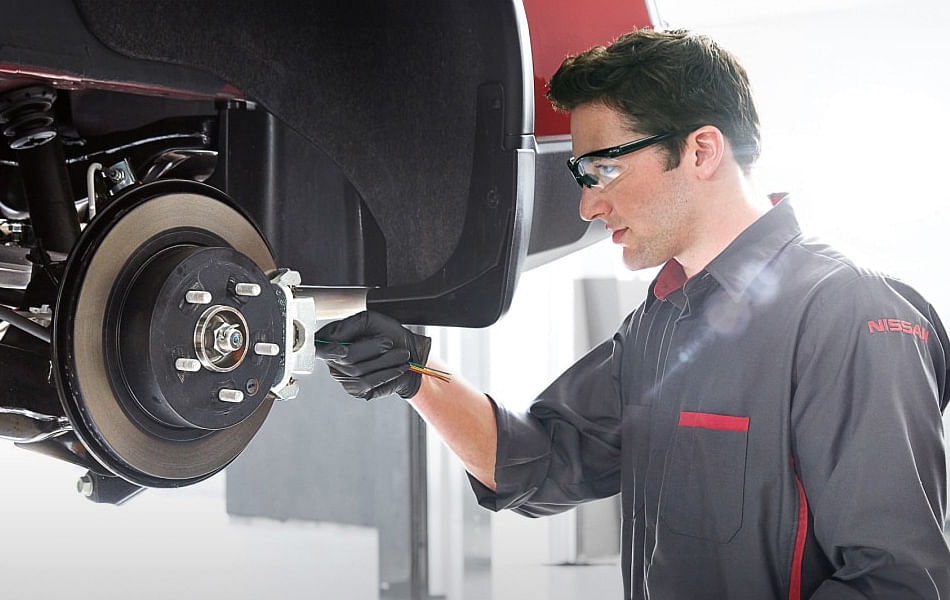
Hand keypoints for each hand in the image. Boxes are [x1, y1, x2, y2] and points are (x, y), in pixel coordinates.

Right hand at [314, 310, 431, 399]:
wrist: (408, 351)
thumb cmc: (387, 333)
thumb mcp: (369, 320)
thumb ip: (350, 325)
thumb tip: (334, 338)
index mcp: (332, 340)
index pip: (319, 347)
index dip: (329, 350)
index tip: (343, 350)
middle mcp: (334, 360)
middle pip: (346, 359)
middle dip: (372, 349)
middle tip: (389, 343)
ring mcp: (344, 377)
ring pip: (360, 372)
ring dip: (385, 361)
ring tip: (402, 354)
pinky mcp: (356, 390)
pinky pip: (368, 384)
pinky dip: (387, 374)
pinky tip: (398, 368)